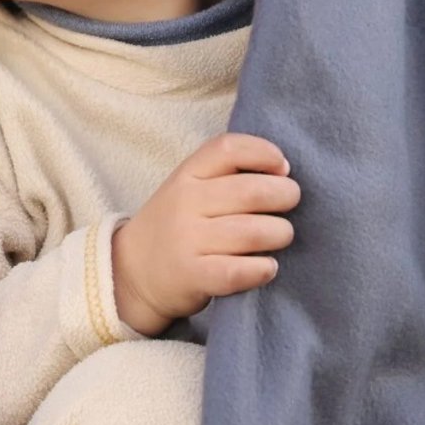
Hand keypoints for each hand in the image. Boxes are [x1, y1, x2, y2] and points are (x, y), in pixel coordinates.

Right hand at [111, 132, 298, 333]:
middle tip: (290, 203)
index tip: (282, 168)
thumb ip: (227, 174)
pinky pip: (239, 271)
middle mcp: (185, 203)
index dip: (264, 153)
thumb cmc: (178, 225)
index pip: (228, 148)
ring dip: (280, 234)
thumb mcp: (189, 187)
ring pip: (252, 232)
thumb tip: (284, 170)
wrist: (134, 272)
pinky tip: (267, 267)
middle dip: (285, 195)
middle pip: (251, 190)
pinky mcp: (192, 276)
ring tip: (280, 236)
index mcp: (187, 174)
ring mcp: (186, 240)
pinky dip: (263, 269)